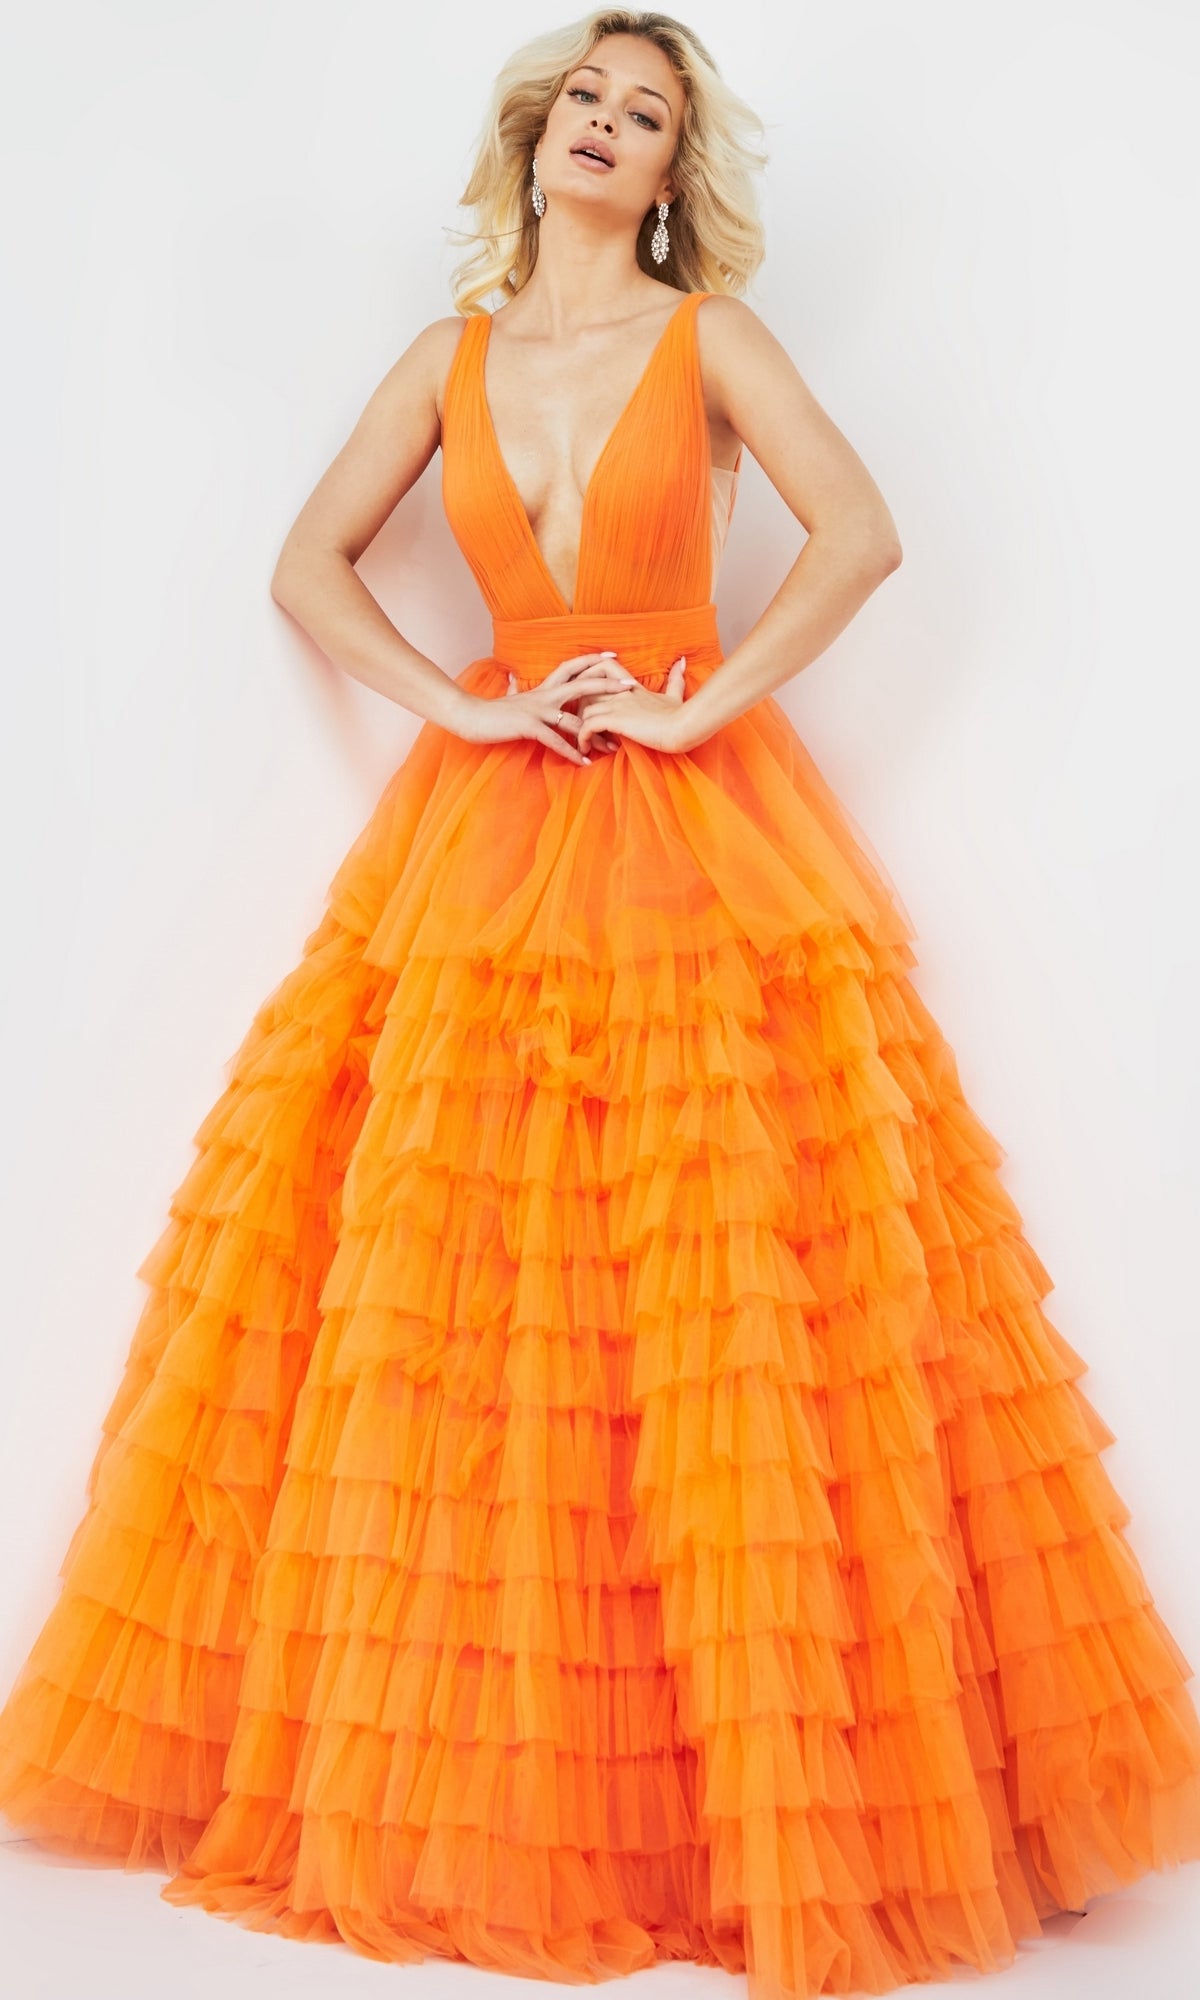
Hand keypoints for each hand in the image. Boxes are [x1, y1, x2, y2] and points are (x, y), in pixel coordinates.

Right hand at [451, 650, 639, 766]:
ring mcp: (537, 710)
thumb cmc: (491, 711)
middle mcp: (544, 695)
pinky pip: (555, 740)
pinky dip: (571, 751)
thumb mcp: (508, 697)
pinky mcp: (529, 726)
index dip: (592, 661)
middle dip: (607, 686)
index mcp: (543, 689)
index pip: (572, 668)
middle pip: (582, 685)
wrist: (470, 717)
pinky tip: (584, 761)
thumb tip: (511, 677)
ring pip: (574, 718)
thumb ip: (514, 687)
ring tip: (613, 745)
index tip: (613, 657)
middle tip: (630, 686)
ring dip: (595, 733)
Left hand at [575, 655, 687, 756]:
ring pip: (584, 711)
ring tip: (589, 744)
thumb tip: (681, 662)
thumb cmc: (680, 716)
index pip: (603, 667)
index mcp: (630, 686)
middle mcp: (620, 692)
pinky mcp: (617, 720)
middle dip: (579, 708)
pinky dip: (583, 738)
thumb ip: (675, 680)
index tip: (585, 694)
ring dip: (582, 730)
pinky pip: (588, 726)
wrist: (683, 727)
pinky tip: (588, 749)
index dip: (589, 675)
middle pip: (585, 690)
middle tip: (584, 727)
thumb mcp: (676, 695)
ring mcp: (618, 705)